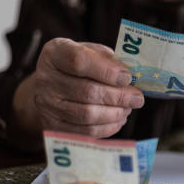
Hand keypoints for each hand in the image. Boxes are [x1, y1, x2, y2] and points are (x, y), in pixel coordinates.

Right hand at [13, 38, 143, 138]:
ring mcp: (46, 105)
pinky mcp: (52, 126)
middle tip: (137, 98)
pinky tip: (119, 119)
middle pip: (87, 91)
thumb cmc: (77, 67)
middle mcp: (45, 78)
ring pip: (87, 115)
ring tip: (128, 108)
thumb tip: (129, 76)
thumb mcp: (90, 52)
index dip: (107, 71)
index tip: (128, 77)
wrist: (50, 88)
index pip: (79, 61)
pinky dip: (107, 127)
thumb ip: (107, 59)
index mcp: (55, 53)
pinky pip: (85, 132)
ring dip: (115, 113)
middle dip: (118, 96)